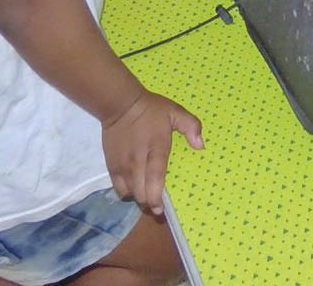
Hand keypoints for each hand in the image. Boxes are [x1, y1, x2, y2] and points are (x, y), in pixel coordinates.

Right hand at [102, 90, 203, 213]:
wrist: (120, 104)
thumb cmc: (151, 109)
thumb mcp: (175, 112)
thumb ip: (191, 127)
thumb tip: (200, 146)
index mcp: (155, 150)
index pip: (154, 180)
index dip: (156, 199)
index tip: (161, 209)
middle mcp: (137, 161)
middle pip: (140, 193)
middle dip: (149, 202)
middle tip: (157, 204)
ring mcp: (122, 165)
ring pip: (129, 193)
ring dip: (138, 197)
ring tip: (146, 195)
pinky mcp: (111, 165)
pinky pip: (117, 187)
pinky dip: (126, 192)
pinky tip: (133, 187)